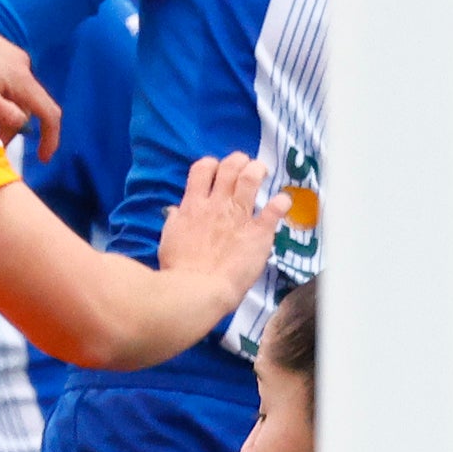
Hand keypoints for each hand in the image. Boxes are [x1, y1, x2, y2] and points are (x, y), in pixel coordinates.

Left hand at [0, 1, 59, 156]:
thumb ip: (2, 114)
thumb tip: (22, 126)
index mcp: (22, 78)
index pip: (50, 113)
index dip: (51, 138)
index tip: (43, 158)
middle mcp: (23, 67)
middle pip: (27, 109)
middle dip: (11, 128)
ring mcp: (12, 58)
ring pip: (13, 97)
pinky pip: (4, 85)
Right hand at [155, 153, 272, 311]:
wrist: (197, 290)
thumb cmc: (179, 271)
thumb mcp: (169, 240)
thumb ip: (176, 221)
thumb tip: (176, 211)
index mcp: (193, 206)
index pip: (203, 168)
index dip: (212, 164)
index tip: (217, 170)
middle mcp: (217, 205)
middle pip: (230, 166)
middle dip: (239, 161)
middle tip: (245, 166)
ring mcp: (239, 217)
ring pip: (251, 177)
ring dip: (258, 170)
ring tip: (262, 172)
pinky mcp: (258, 233)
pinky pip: (275, 208)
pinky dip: (282, 202)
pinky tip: (283, 202)